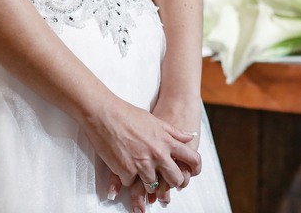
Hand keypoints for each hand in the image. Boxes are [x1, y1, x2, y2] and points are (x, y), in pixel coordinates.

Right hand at [85, 96, 200, 208]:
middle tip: (165, 182)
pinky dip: (128, 179)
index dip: (195, 168)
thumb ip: (174, 132)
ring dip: (148, 184)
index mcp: (167, 142)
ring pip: (153, 186)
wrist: (106, 115)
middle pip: (175, 179)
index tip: (191, 174)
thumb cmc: (129, 115)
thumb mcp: (156, 121)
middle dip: (172, 183)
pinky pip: (131, 184)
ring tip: (142, 177)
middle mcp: (158, 155)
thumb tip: (189, 137)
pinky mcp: (126, 171)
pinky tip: (125, 170)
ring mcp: (142, 164)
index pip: (191, 158)